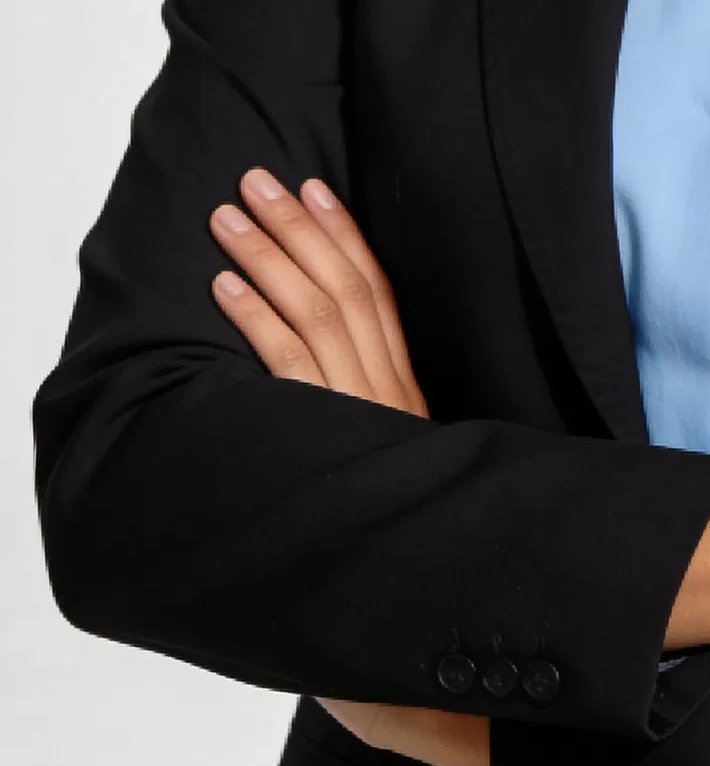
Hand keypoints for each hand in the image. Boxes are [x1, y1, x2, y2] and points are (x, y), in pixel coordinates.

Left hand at [209, 168, 489, 765]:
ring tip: (227, 216)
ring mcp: (359, 409)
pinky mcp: (330, 435)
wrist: (429, 587)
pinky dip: (258, 319)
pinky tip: (226, 287)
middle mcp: (387, 387)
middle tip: (254, 178)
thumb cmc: (408, 517)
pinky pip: (289, 368)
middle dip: (296, 227)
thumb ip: (375, 403)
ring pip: (314, 314)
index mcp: (406, 383)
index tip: (311, 186)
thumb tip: (345, 354)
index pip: (377, 288)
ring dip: (267, 257)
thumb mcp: (398, 450)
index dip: (342, 233)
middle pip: (343, 286)